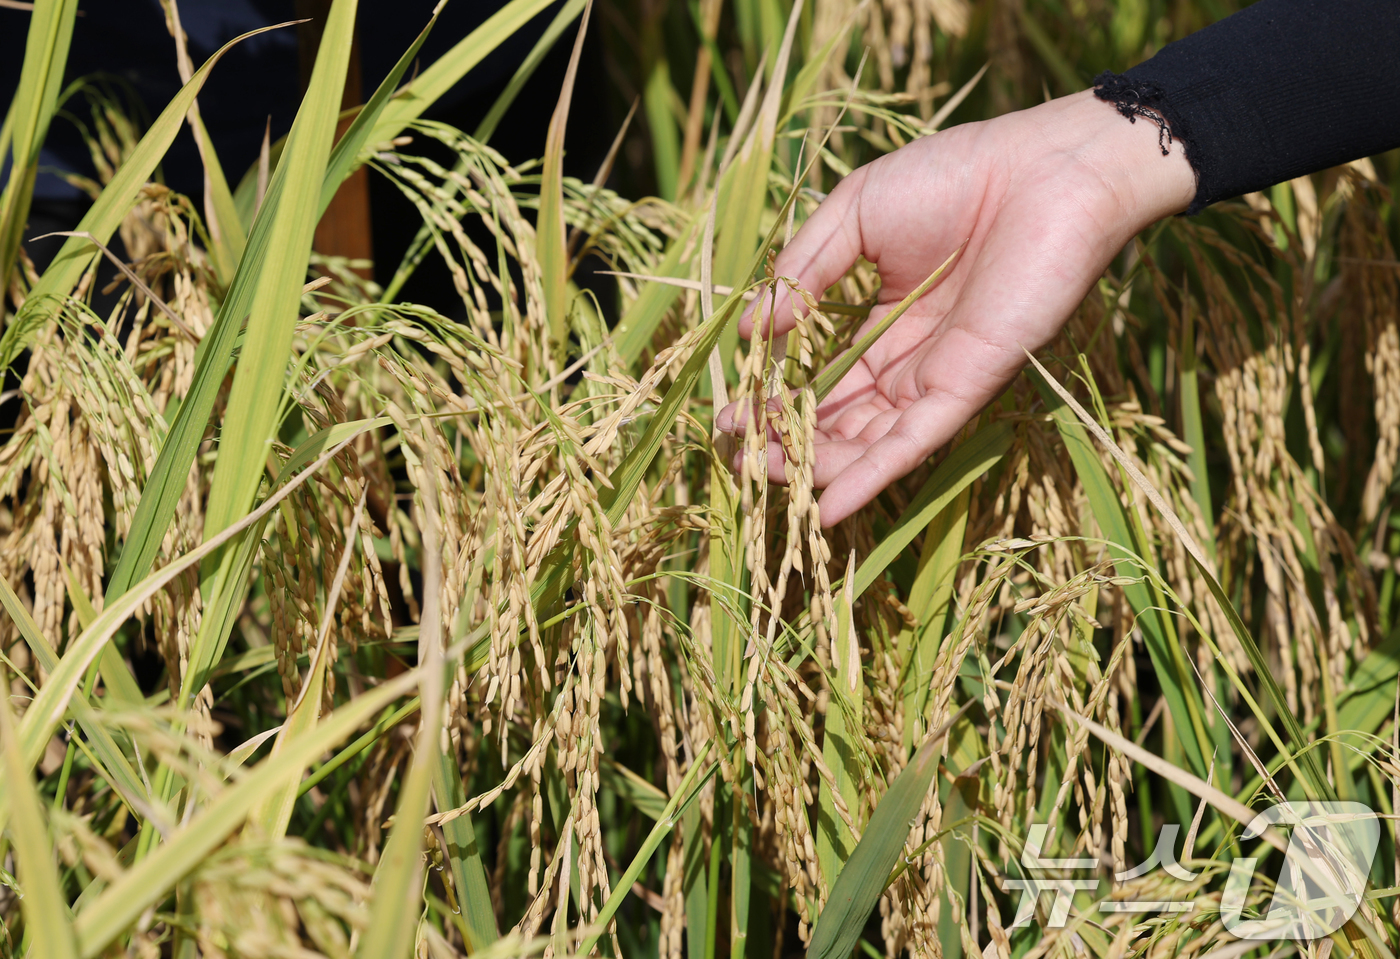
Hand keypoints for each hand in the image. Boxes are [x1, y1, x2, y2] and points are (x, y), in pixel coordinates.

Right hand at [715, 90, 1195, 525]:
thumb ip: (803, 270)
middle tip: (737, 453)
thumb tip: (752, 329)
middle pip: (839, 417)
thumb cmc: (958, 175)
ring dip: (815, 464)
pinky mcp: (968, 387)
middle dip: (786, 440)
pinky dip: (869, 478)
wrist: (1048, 169)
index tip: (730, 411)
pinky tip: (824, 508)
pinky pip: (912, 443)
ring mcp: (939, 377)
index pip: (822, 373)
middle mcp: (912, 358)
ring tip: (762, 475)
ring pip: (868, 440)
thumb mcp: (857, 212)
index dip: (776, 396)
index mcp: (885, 316)